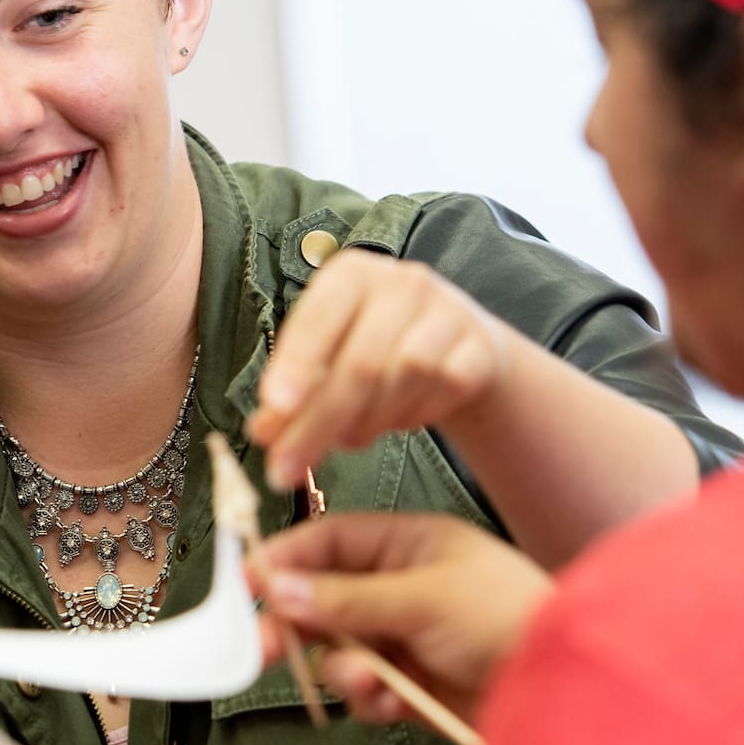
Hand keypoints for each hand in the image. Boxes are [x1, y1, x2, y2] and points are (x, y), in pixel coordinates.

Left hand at [249, 250, 514, 489]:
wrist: (460, 344)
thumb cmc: (377, 347)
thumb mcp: (327, 360)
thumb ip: (292, 395)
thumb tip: (263, 434)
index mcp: (352, 274)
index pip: (317, 319)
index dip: (295, 366)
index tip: (274, 410)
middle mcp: (402, 282)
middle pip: (361, 362)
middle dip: (320, 423)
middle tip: (287, 470)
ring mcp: (448, 312)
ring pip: (406, 376)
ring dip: (368, 422)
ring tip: (348, 439)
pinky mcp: (480, 348)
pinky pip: (444, 390)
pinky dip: (412, 417)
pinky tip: (396, 422)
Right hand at [254, 513, 550, 720]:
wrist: (566, 689)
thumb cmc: (508, 617)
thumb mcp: (424, 597)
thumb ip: (348, 599)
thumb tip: (279, 589)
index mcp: (409, 545)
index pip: (330, 542)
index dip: (285, 561)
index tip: (245, 585)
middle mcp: (402, 588)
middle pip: (323, 600)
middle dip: (295, 625)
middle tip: (263, 649)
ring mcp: (407, 639)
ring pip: (339, 651)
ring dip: (341, 668)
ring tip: (365, 681)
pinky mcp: (414, 688)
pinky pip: (365, 692)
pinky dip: (369, 699)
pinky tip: (392, 702)